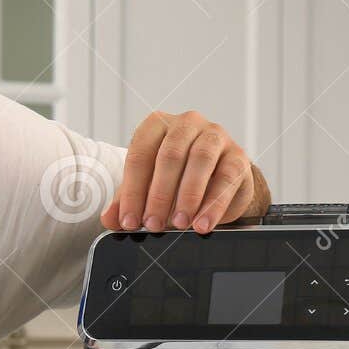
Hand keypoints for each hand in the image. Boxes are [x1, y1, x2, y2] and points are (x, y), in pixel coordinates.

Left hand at [103, 110, 268, 233]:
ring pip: (200, 160)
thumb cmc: (176, 177)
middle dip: (159, 195)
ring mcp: (215, 136)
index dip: (132, 191)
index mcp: (157, 125)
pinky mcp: (238, 155)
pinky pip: (227, 176)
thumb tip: (110, 219)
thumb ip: (127, 201)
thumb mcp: (147, 186)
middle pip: (170, 155)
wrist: (218, 178)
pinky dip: (214, 204)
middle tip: (153, 225)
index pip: (140, 155)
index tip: (128, 221)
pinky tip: (203, 223)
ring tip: (179, 224)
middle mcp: (187, 123)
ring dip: (188, 196)